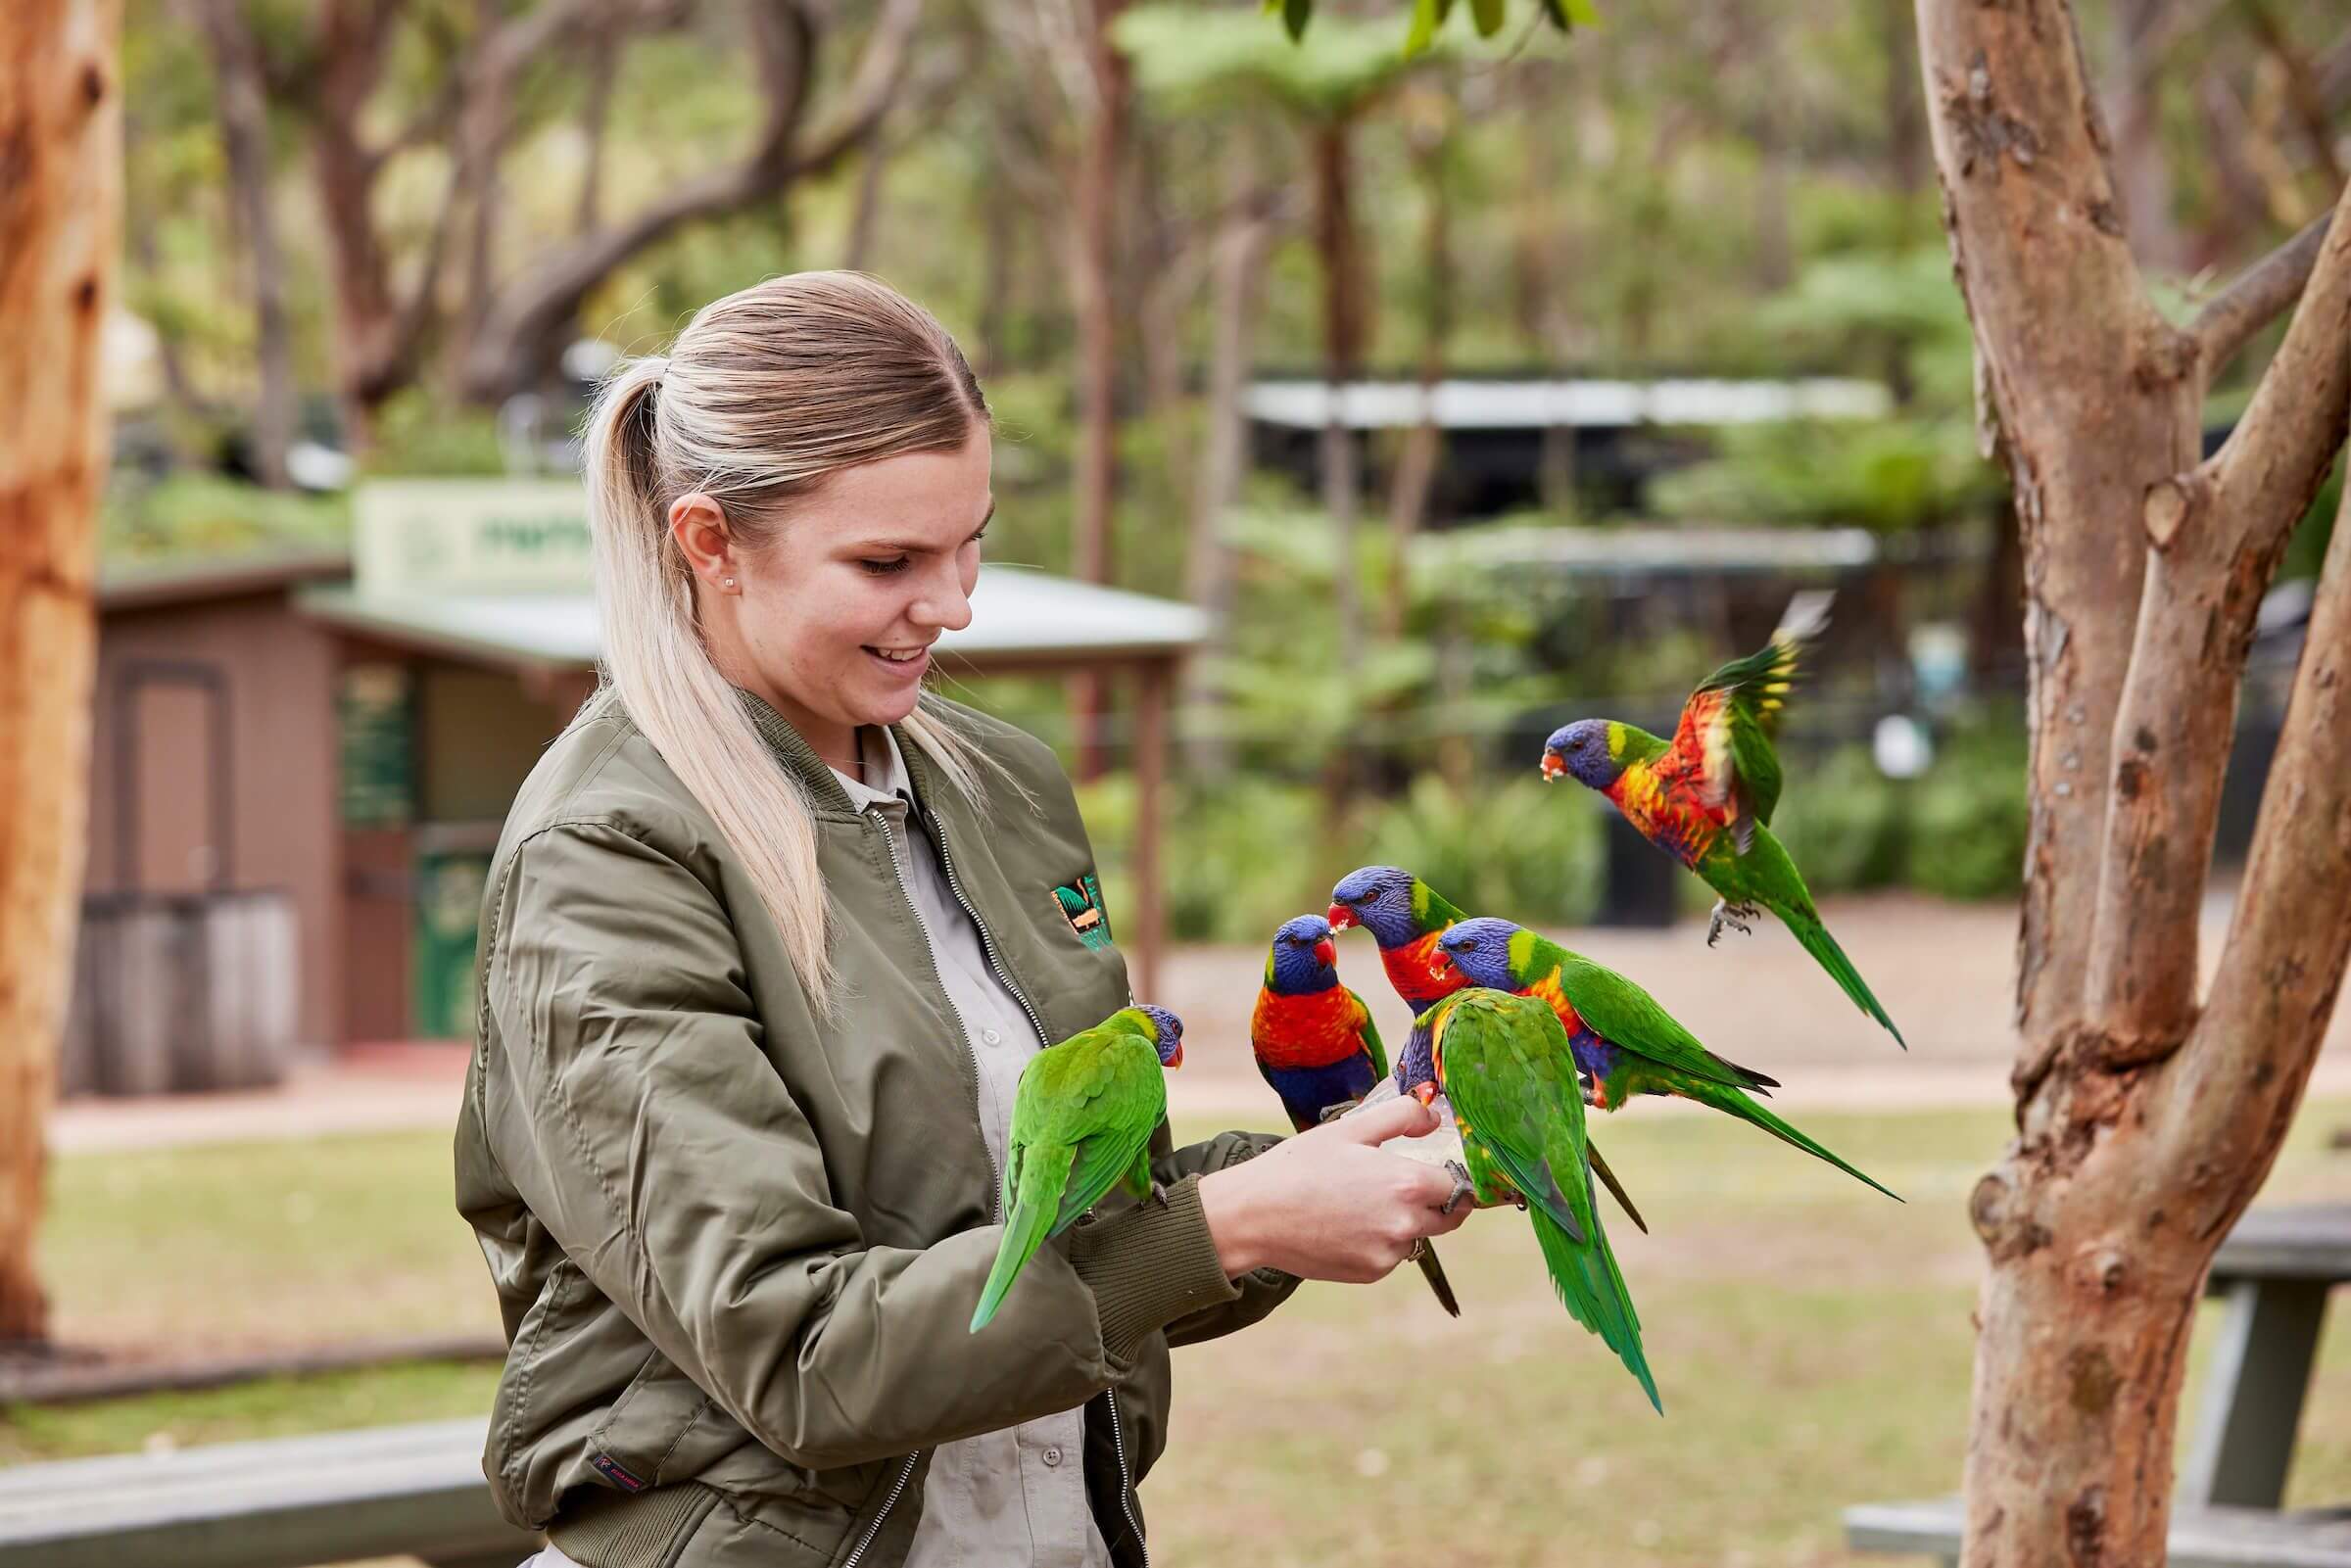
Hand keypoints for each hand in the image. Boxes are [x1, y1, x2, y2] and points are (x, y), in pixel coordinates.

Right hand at [1197, 1096, 1475, 1282]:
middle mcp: (1405, 1224)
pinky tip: (1347, 1224)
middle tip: (1407, 1187)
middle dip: (1439, 1203)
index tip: (1440, 1172)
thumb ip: (1401, 1117)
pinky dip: (1380, 1241)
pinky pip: (1391, 1255)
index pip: (1459, 1187)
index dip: (1453, 1177)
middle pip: (1449, 1218)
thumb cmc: (1299, 1167)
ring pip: (1418, 1237)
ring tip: (1362, 1203)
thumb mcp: (1349, 1129)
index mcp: (1406, 1183)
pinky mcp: (1370, 1273)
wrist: (1255, 1216)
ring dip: (1405, 1222)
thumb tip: (1434, 1117)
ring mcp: (1388, 1254)